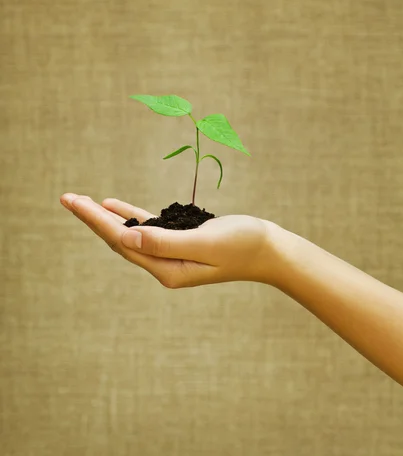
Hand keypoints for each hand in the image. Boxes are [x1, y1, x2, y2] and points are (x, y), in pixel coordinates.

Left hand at [60, 193, 273, 287]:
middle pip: (120, 240)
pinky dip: (129, 216)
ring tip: (82, 202)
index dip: (96, 220)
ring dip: (105, 218)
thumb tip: (128, 238)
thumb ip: (166, 241)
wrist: (270, 249)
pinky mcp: (180, 242)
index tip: (74, 202)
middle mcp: (164, 265)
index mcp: (167, 270)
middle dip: (92, 218)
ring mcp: (171, 254)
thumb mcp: (206, 242)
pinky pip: (147, 229)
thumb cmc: (244, 244)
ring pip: (130, 234)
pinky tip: (113, 206)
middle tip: (67, 198)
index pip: (122, 242)